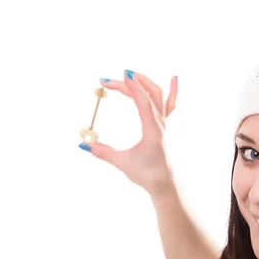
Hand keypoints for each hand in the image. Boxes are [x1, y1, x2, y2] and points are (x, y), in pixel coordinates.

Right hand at [83, 70, 177, 195]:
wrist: (167, 185)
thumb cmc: (147, 174)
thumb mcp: (122, 163)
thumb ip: (103, 152)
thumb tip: (84, 144)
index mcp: (154, 131)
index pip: (144, 102)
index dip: (133, 87)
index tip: (121, 75)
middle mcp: (163, 124)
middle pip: (149, 95)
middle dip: (131, 83)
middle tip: (111, 81)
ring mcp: (168, 124)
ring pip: (161, 96)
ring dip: (147, 83)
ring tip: (133, 74)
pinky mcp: (169, 127)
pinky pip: (173, 104)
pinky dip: (173, 90)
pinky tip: (174, 78)